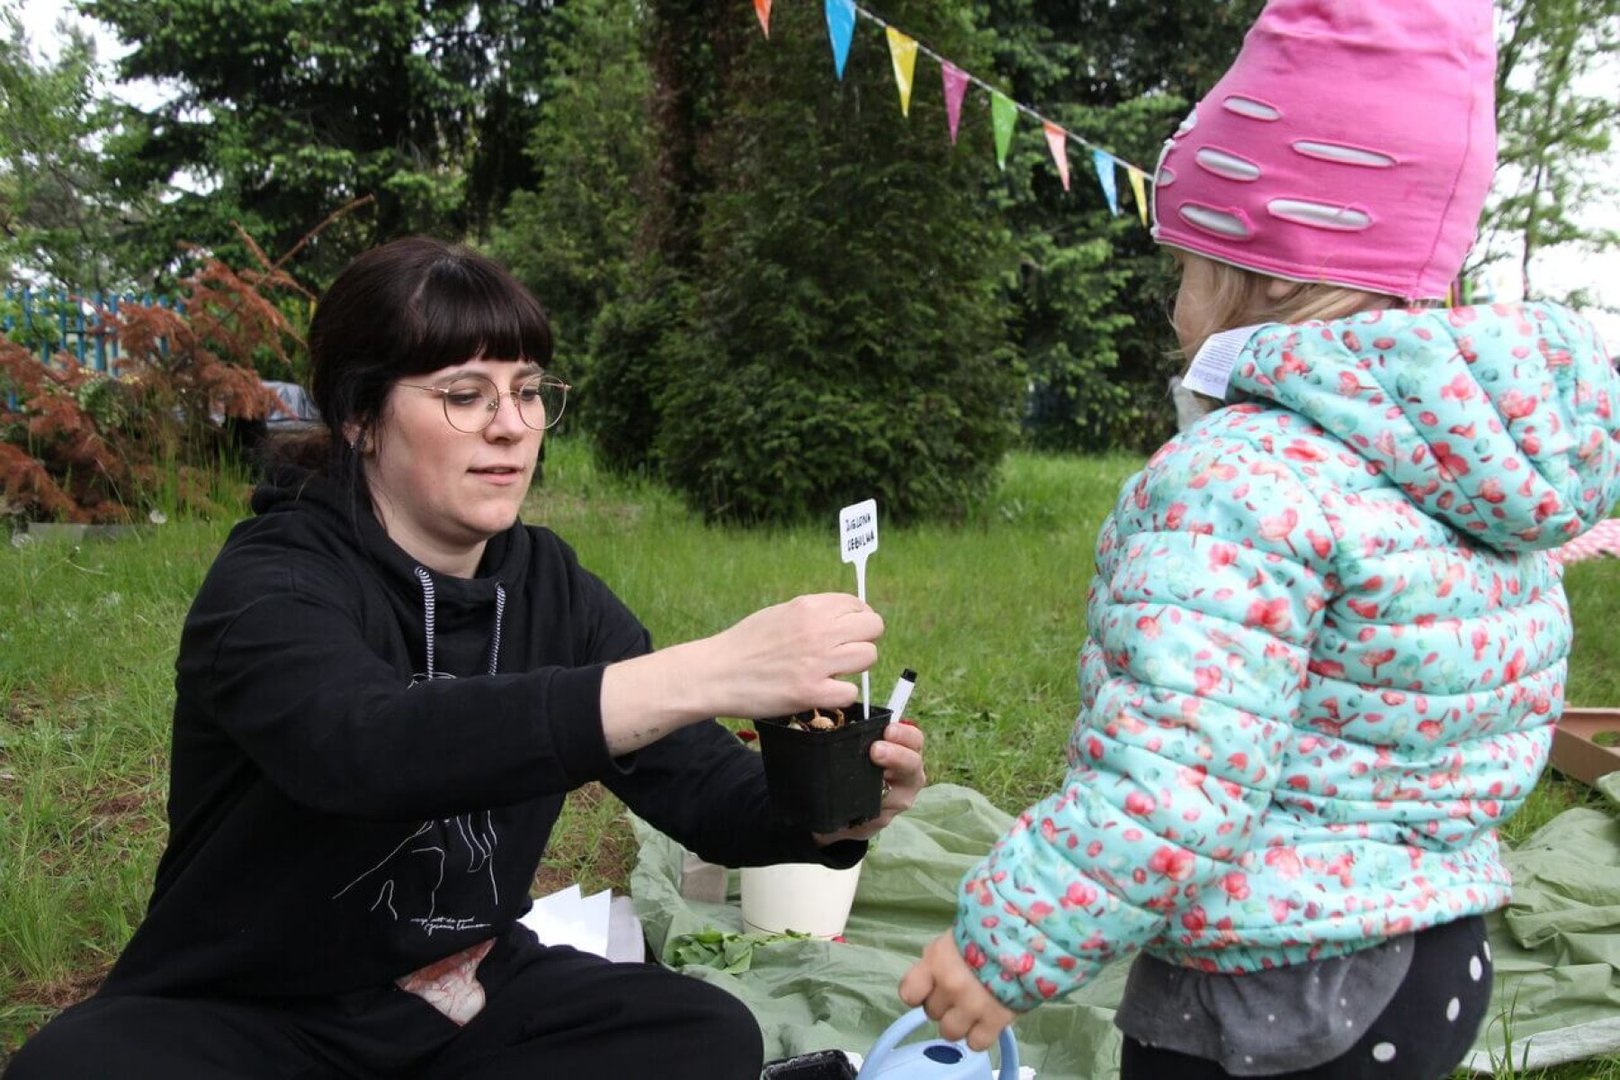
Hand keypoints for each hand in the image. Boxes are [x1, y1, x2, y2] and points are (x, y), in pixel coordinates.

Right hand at [599, 593, 880, 757]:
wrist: (715, 673)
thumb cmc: (745, 644)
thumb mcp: (780, 614)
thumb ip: (813, 614)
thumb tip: (844, 617)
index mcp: (809, 607)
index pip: (858, 605)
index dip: (857, 620)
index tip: (848, 632)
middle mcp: (818, 630)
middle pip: (873, 628)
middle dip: (862, 640)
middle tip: (845, 653)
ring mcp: (817, 662)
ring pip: (869, 657)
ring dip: (855, 667)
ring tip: (833, 673)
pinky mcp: (812, 692)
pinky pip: (851, 692)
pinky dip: (840, 695)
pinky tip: (823, 692)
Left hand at [813, 719, 924, 843]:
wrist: (832, 799)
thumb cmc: (849, 760)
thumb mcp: (853, 739)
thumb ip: (856, 725)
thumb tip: (841, 696)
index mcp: (903, 750)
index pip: (913, 738)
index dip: (905, 733)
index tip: (888, 729)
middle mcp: (906, 776)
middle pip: (913, 765)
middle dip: (898, 756)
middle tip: (876, 750)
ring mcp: (896, 801)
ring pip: (899, 795)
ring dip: (884, 788)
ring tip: (871, 780)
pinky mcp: (881, 820)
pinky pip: (878, 816)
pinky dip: (868, 810)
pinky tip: (854, 804)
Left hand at [899, 932, 1016, 1051]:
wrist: (1029, 938)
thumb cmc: (988, 934)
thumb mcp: (953, 940)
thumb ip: (937, 962)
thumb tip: (928, 980)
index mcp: (937, 962)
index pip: (909, 993)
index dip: (920, 994)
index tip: (930, 990)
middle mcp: (951, 986)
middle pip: (932, 1012)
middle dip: (945, 1004)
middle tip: (962, 993)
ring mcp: (973, 1005)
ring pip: (950, 1032)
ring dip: (960, 1023)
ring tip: (974, 1009)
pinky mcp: (996, 1020)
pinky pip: (976, 1043)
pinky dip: (980, 1036)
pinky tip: (987, 1021)